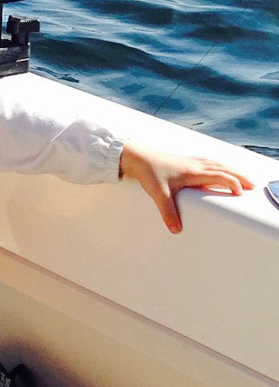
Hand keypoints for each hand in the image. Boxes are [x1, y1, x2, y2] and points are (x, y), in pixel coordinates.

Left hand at [119, 140, 254, 233]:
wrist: (136, 156)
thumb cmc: (148, 173)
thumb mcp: (158, 194)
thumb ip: (168, 213)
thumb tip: (176, 230)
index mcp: (192, 172)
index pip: (219, 176)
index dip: (232, 183)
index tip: (240, 193)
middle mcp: (194, 165)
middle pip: (223, 168)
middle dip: (238, 176)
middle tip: (252, 184)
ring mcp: (189, 161)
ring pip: (216, 163)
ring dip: (230, 169)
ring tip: (239, 176)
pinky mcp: (182, 161)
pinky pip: (206, 161)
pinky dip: (217, 164)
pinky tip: (216, 167)